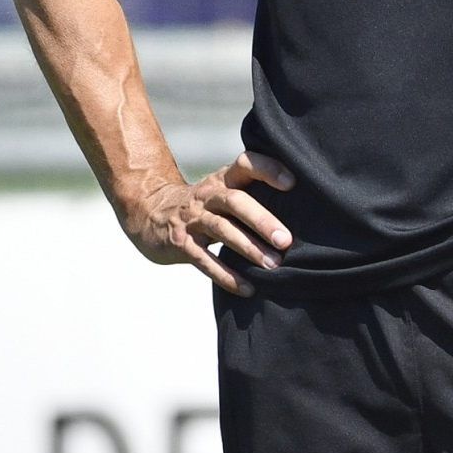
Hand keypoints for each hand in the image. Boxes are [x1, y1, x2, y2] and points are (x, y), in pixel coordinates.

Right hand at [126, 152, 293, 295]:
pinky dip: (226, 276)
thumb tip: (302, 213)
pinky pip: (205, 260)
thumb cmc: (203, 207)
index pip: (245, 164)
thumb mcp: (222, 193)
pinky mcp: (181, 243)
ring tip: (273, 265)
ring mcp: (192, 219)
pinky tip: (247, 288)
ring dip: (249, 248)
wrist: (149, 214)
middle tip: (286, 241)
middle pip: (237, 202)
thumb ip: (252, 196)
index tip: (292, 183)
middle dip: (263, 221)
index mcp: (222, 180)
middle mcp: (208, 196)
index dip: (267, 169)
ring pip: (222, 230)